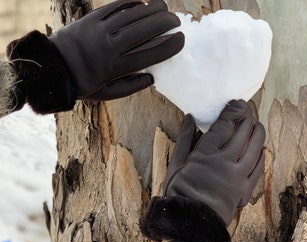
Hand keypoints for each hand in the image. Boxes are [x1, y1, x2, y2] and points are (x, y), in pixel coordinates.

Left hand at [5, 0, 183, 113]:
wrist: (52, 67)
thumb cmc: (82, 84)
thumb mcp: (107, 94)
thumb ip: (131, 87)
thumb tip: (152, 77)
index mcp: (116, 67)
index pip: (151, 54)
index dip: (169, 46)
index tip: (181, 40)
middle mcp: (111, 46)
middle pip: (145, 30)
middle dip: (166, 23)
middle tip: (176, 21)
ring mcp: (100, 29)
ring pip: (133, 15)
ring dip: (152, 9)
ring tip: (165, 7)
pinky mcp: (92, 18)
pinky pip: (116, 7)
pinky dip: (132, 3)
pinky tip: (142, 3)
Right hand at [165, 99, 264, 225]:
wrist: (190, 223)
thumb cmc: (179, 192)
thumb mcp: (176, 164)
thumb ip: (184, 139)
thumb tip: (190, 118)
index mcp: (206, 154)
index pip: (224, 126)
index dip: (232, 111)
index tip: (236, 102)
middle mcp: (225, 162)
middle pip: (242, 134)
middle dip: (247, 117)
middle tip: (248, 109)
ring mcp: (237, 177)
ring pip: (254, 149)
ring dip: (257, 133)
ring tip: (257, 124)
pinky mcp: (244, 190)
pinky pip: (258, 169)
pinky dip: (261, 156)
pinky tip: (262, 149)